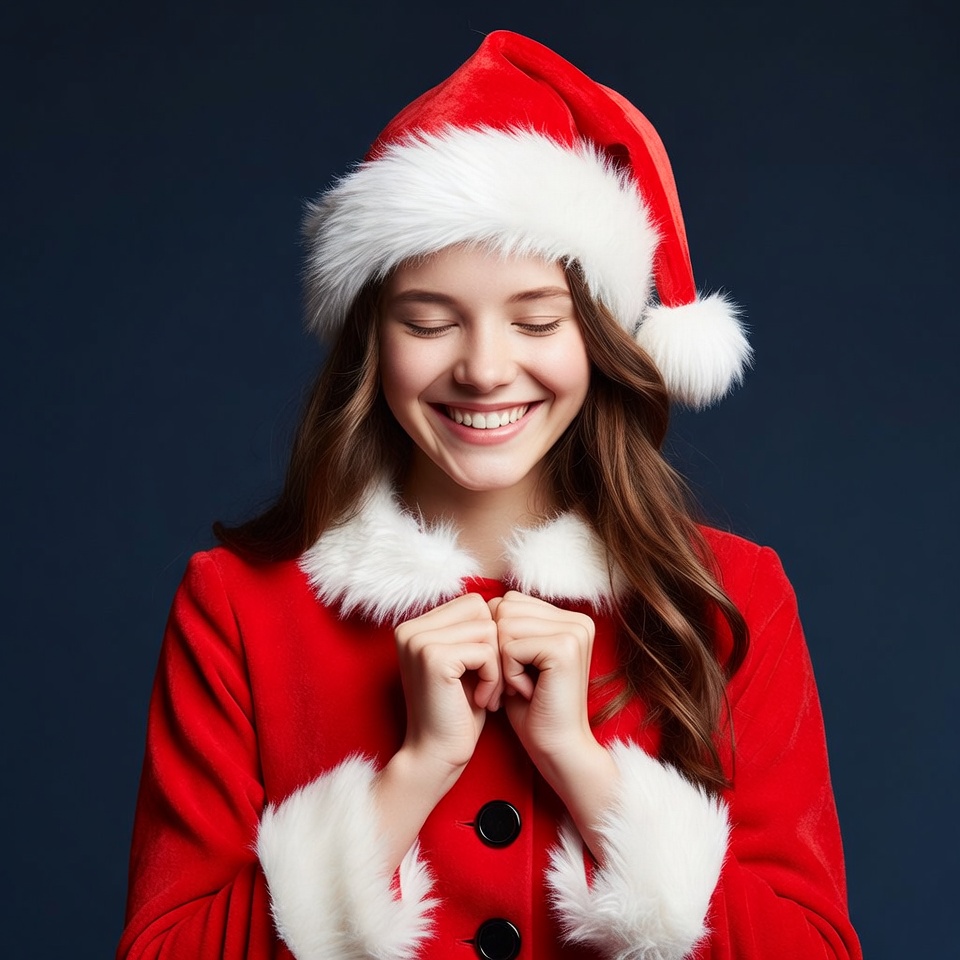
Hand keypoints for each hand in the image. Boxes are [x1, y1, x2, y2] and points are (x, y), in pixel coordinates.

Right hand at [394, 592, 501, 775]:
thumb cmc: (457, 713)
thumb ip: (472, 631)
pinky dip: (493, 677)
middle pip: (480, 609)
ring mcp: (419, 641)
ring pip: (486, 629)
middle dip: (494, 646)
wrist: (437, 756)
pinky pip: (485, 651)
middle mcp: (411, 628)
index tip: (486, 671)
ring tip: (485, 694)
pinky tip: (481, 700)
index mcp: (415, 626)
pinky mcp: (433, 657)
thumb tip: (503, 602)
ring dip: (496, 664)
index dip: (489, 636)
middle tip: (490, 683)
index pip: (473, 604)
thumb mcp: (465, 664)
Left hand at [492, 591, 617, 856]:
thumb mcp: (517, 658)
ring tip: (523, 687)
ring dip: (503, 663)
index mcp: (569, 618)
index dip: (498, 638)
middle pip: (504, 609)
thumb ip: (508, 626)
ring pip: (504, 626)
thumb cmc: (532, 708)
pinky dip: (508, 673)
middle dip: (498, 649)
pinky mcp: (564, 648)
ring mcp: (574, 631)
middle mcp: (577, 619)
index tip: (514, 671)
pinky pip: (509, 646)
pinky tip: (527, 692)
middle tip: (516, 683)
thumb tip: (485, 602)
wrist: (556, 749)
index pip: (508, 602)